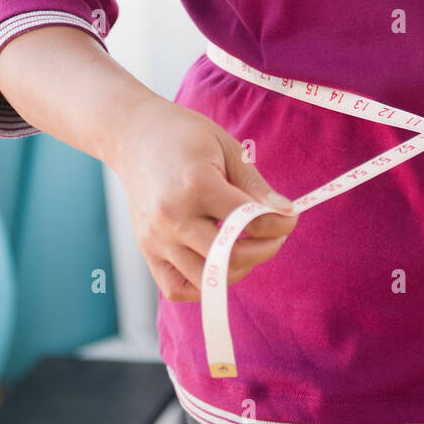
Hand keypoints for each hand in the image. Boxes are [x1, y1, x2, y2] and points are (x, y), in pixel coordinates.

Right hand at [105, 95, 298, 301]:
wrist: (133, 136)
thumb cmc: (184, 136)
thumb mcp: (227, 149)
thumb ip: (255, 187)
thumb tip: (286, 213)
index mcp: (196, 186)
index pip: (249, 221)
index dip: (280, 223)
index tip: (290, 217)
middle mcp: (172, 218)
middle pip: (232, 256)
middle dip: (265, 248)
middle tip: (274, 234)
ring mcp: (156, 238)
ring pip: (208, 280)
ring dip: (237, 268)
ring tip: (246, 245)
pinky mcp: (146, 250)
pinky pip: (177, 288)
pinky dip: (203, 284)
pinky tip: (216, 261)